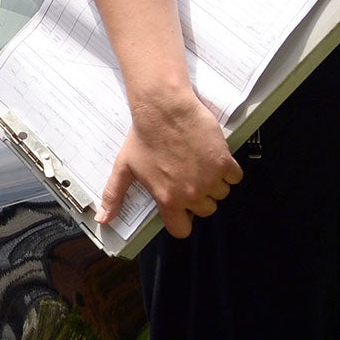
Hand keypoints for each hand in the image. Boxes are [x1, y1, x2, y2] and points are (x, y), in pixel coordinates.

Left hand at [97, 87, 242, 238]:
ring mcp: (210, 179)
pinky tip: (214, 157)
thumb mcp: (124, 167)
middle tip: (188, 177)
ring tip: (199, 165)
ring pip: (220, 194)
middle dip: (198, 196)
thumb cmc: (145, 136)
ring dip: (214, 183)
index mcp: (168, 199)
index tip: (181, 208)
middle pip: (204, 210)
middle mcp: (191, 193)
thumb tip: (104, 219)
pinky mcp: (224, 162)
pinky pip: (234, 177)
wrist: (165, 109)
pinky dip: (228, 169)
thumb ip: (115, 196)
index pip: (182, 230)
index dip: (181, 219)